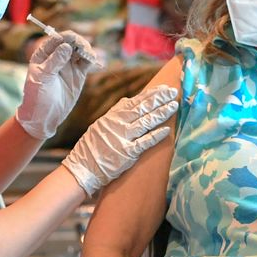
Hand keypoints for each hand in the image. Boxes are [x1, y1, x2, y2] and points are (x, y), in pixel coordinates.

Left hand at [15, 31, 99, 139]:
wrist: (43, 116)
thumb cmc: (37, 96)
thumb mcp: (42, 77)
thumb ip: (55, 61)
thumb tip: (67, 46)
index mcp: (43, 54)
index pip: (56, 39)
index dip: (66, 37)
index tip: (74, 41)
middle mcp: (57, 56)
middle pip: (71, 42)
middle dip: (79, 42)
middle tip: (83, 49)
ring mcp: (68, 64)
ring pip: (80, 50)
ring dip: (86, 49)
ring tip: (88, 55)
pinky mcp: (78, 74)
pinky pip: (86, 61)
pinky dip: (91, 58)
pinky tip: (92, 59)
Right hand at [62, 85, 178, 195]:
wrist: (83, 168)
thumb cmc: (92, 147)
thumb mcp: (100, 125)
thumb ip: (115, 113)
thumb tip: (128, 100)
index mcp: (113, 116)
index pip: (136, 101)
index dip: (151, 94)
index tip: (164, 88)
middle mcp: (118, 124)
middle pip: (143, 108)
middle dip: (160, 99)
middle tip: (173, 92)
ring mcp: (123, 138)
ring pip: (146, 122)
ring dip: (161, 113)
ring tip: (174, 106)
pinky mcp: (127, 153)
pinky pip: (145, 142)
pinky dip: (156, 136)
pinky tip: (167, 130)